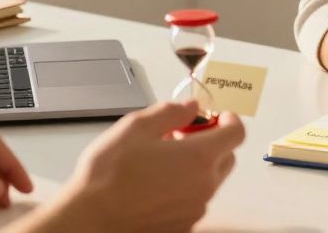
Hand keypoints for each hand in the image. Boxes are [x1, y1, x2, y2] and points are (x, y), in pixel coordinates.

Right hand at [23, 101, 243, 232]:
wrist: (90, 221)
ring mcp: (195, 209)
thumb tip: (191, 107)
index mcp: (199, 157)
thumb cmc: (109, 175)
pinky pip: (195, 200)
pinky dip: (187, 187)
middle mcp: (205, 186)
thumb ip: (171, 111)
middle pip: (227, 157)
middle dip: (213, 141)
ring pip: (211, 180)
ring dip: (199, 166)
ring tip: (164, 160)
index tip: (217, 115)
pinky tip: (158, 183)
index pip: (237, 133)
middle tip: (183, 134)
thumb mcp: (137, 126)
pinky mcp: (183, 225)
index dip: (229, 119)